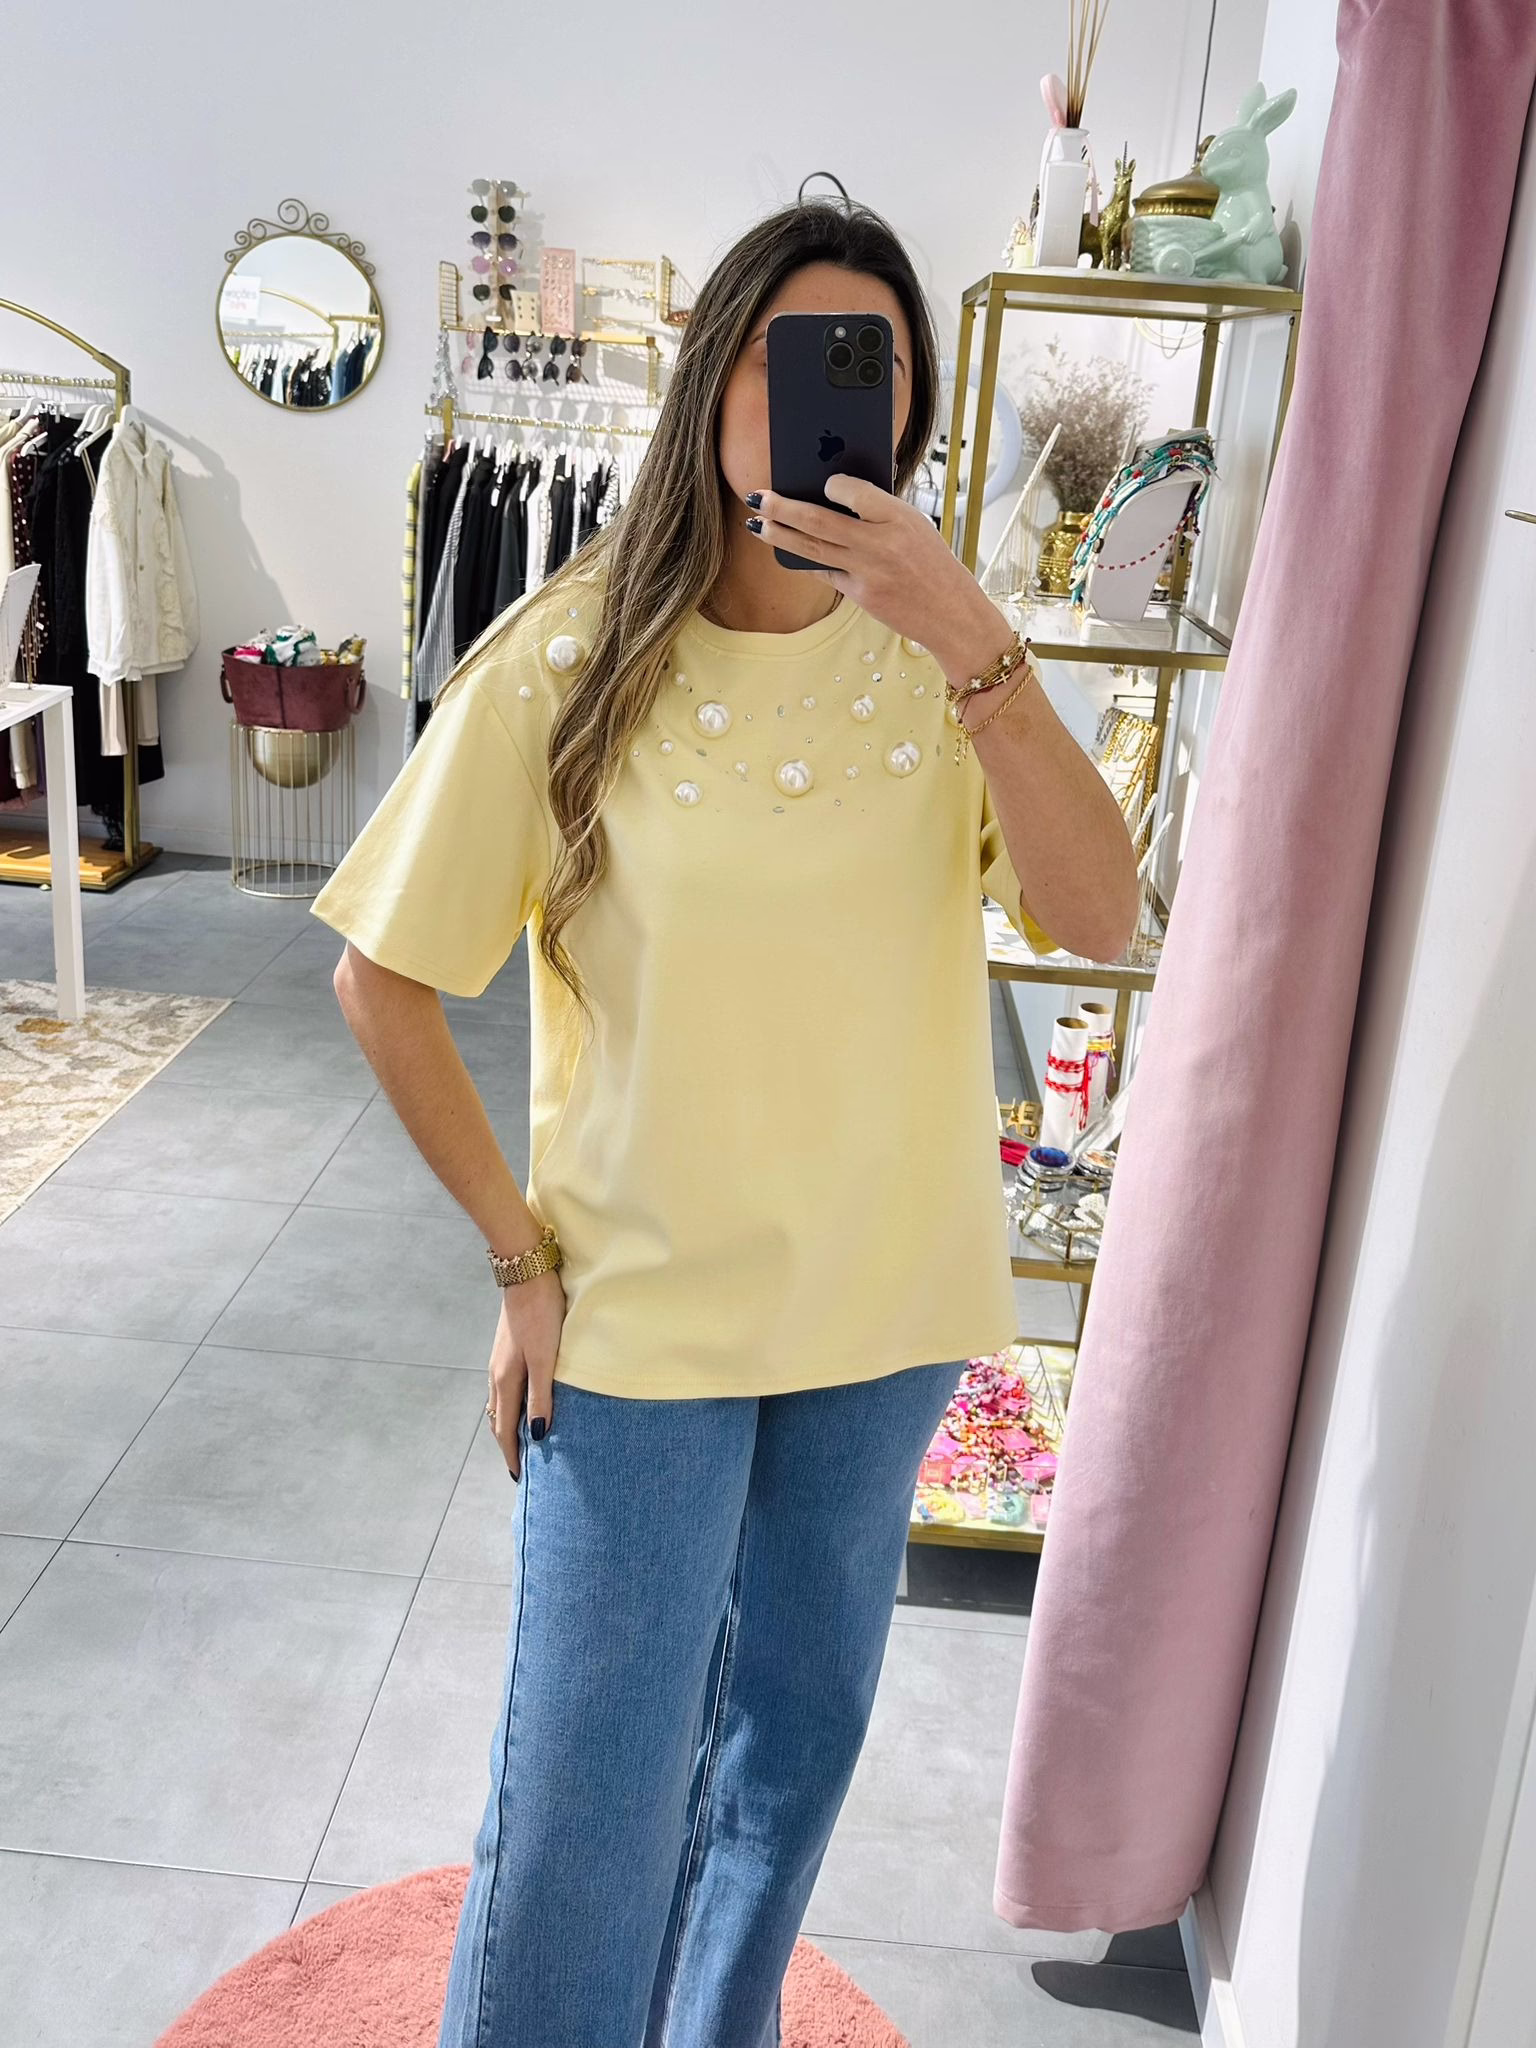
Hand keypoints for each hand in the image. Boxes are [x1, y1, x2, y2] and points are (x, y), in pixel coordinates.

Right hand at [487, 1268, 566, 1480]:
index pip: (506, 1429)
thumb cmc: (541, 1315)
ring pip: (500, 1404)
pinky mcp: (506, 1350)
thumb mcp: (546, 1359)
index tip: (518, 1478)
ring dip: (508, 1426)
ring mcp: (499, 1362)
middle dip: (507, 1446)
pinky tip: (521, 1404)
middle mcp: (497, 1375)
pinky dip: (509, 1406)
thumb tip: (537, 1434)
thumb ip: (542, 1396)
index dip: (512, 1455)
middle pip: (499, 1420)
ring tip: (521, 1442)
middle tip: (519, 1467)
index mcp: (506, 1381)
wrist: (527, 1274)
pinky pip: (504, 1389)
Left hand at [745, 475, 1001, 662]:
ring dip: (780, 534)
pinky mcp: (860, 595)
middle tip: (758, 496)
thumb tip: (834, 492)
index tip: (820, 481)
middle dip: (784, 507)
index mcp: (900, 517)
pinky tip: (786, 551)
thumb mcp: (917, 527)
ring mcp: (868, 572)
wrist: (951, 614)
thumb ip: (880, 511)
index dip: (834, 484)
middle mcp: (881, 543)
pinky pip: (824, 572)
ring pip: (813, 548)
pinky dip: (803, 559)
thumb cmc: (932, 565)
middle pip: (820, 520)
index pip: (856, 491)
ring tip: (756, 523)